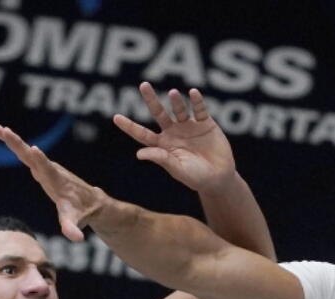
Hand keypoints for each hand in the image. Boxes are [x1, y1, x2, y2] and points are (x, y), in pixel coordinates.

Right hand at [0, 124, 105, 241]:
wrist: (92, 201)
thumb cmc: (81, 212)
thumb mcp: (76, 221)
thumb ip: (73, 228)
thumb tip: (76, 239)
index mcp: (57, 182)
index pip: (48, 170)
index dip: (41, 161)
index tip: (34, 150)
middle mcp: (52, 171)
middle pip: (32, 156)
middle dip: (19, 144)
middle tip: (3, 130)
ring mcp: (47, 168)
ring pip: (28, 153)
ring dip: (13, 141)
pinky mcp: (43, 168)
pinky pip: (27, 155)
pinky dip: (16, 145)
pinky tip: (5, 136)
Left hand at [114, 83, 234, 193]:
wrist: (219, 177)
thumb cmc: (196, 177)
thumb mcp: (178, 169)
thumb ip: (161, 159)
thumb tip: (139, 153)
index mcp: (163, 145)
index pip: (142, 134)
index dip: (130, 126)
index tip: (116, 117)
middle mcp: (173, 132)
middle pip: (158, 113)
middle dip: (151, 99)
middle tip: (144, 85)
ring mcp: (189, 126)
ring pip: (179, 109)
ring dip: (176, 101)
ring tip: (174, 93)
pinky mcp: (205, 123)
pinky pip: (200, 109)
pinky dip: (197, 101)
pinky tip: (193, 93)